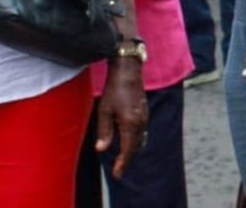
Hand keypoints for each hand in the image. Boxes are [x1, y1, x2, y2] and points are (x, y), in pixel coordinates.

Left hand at [96, 58, 148, 178]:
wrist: (128, 71)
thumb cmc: (114, 89)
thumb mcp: (104, 110)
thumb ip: (104, 131)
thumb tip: (101, 149)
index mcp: (130, 123)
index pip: (128, 150)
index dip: (122, 164)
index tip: (117, 175)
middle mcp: (140, 122)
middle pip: (135, 147)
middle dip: (127, 160)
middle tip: (119, 171)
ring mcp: (144, 117)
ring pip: (140, 140)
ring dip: (132, 151)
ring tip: (123, 159)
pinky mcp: (144, 112)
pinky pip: (141, 132)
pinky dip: (135, 141)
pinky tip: (129, 141)